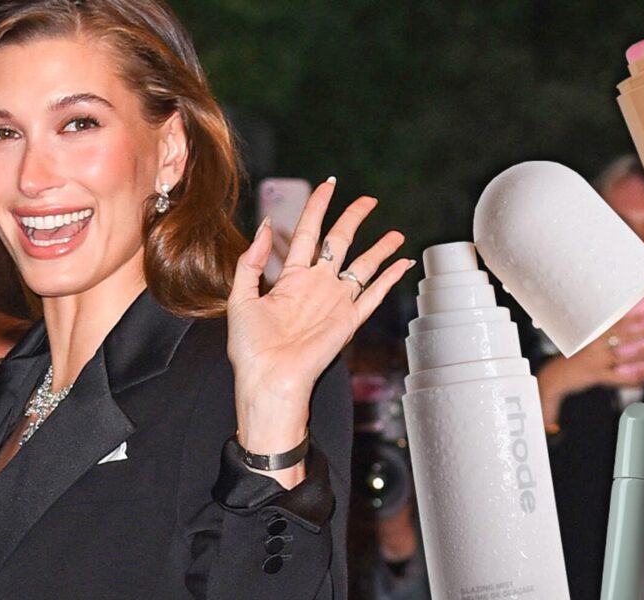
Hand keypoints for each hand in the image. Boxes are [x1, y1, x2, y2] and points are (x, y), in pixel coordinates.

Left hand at [227, 178, 412, 486]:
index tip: (329, 185)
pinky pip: (373, 295)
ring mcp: (335, 302)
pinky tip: (403, 264)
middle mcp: (317, 285)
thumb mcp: (240, 296)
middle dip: (354, 218)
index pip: (309, 232)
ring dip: (380, 249)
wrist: (267, 380)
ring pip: (363, 266)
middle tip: (368, 200)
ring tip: (396, 233)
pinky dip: (390, 279)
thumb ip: (252, 260)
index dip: (318, 207)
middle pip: (341, 241)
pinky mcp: (349, 320)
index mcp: (291, 278)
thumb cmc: (250, 348)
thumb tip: (268, 224)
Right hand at [536, 314, 643, 427]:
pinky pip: (616, 377)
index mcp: (593, 335)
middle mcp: (594, 345)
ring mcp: (595, 360)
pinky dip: (631, 379)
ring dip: (642, 354)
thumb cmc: (570, 361)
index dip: (634, 319)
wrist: (554, 376)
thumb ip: (599, 339)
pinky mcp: (594, 375)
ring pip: (623, 355)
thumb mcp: (583, 344)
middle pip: (623, 336)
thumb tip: (615, 333)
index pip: (616, 323)